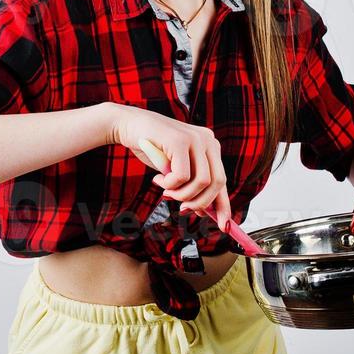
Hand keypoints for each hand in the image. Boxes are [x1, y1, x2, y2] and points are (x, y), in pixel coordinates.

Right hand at [106, 104, 231, 230]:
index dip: (224, 206)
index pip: (222, 181)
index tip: (224, 227)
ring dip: (181, 194)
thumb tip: (204, 212)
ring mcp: (196, 138)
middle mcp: (208, 140)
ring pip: (201, 182)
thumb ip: (191, 185)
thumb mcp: (176, 170)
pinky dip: (169, 184)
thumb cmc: (153, 149)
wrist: (129, 126)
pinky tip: (159, 178)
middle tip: (180, 207)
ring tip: (166, 190)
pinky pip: (182, 176)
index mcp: (210, 147)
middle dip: (198, 202)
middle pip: (217, 183)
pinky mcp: (181, 140)